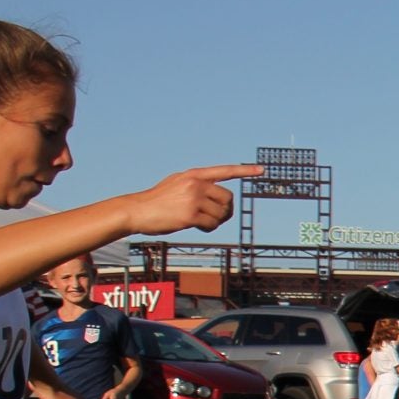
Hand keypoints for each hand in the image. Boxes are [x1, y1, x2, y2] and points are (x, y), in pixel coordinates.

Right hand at [126, 165, 261, 234]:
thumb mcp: (176, 184)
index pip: (224, 171)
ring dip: (215, 222)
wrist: (137, 210)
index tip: (261, 170)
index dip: (244, 171)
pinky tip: (198, 226)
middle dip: (225, 211)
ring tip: (201, 221)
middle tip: (216, 217)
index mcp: (194, 175)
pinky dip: (209, 228)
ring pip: (221, 214)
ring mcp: (193, 198)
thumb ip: (195, 185)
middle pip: (228, 199)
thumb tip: (216, 195)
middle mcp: (195, 184)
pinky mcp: (190, 215)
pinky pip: (212, 224)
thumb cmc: (157, 201)